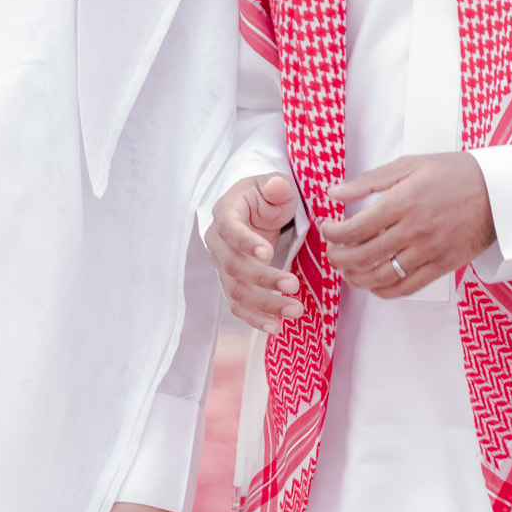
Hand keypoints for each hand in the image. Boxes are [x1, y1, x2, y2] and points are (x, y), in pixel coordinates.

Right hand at [205, 172, 303, 333]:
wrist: (255, 209)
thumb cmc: (265, 195)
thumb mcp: (274, 184)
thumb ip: (276, 186)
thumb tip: (277, 186)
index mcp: (226, 213)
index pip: (230, 229)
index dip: (246, 241)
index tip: (268, 252)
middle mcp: (218, 242)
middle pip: (233, 266)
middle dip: (263, 279)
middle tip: (294, 285)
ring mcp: (222, 265)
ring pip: (236, 291)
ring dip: (264, 304)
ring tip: (294, 311)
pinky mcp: (233, 283)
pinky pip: (238, 305)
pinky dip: (255, 318)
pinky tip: (275, 327)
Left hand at [318, 153, 495, 297]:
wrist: (499, 192)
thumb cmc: (456, 174)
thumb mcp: (411, 165)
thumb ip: (370, 181)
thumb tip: (335, 193)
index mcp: (402, 203)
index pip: (354, 228)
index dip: (333, 234)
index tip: (329, 230)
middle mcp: (413, 231)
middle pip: (362, 256)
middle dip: (337, 258)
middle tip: (332, 252)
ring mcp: (428, 252)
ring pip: (380, 277)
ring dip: (356, 277)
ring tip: (348, 269)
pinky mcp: (442, 266)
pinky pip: (406, 288)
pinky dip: (384, 291)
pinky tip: (374, 283)